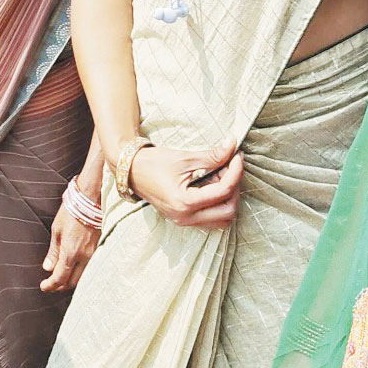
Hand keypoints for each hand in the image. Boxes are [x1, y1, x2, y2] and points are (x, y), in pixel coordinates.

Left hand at [41, 204, 98, 291]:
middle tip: (51, 284)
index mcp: (70, 252)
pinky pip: (89, 267)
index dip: (51, 285)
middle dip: (60, 286)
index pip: (60, 278)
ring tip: (61, 277)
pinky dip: (80, 272)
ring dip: (71, 280)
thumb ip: (53, 252)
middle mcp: (84, 257)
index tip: (44, 286)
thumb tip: (47, 268)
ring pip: (82, 276)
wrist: (91, 200)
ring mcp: (94, 254)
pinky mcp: (99, 249)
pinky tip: (74, 268)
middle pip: (72, 282)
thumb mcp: (56, 231)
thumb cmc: (72, 212)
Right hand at [127, 143, 243, 229]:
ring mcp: (183, 221)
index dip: (236, 171)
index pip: (223, 191)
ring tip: (220, 178)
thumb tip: (232, 145)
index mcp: (184, 202)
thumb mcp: (184, 158)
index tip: (237, 156)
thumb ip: (212, 155)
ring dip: (228, 199)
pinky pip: (210, 219)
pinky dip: (218, 204)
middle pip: (228, 211)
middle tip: (230, 168)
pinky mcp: (183, 220)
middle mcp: (185, 217)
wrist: (131, 171)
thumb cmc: (154, 163)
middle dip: (234, 188)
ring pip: (222, 219)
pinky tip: (212, 186)